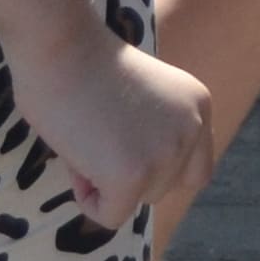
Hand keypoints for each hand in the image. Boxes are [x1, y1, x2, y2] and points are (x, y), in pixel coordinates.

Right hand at [22, 34, 216, 226]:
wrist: (61, 45)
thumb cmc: (83, 63)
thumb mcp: (143, 100)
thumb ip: (153, 132)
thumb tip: (138, 177)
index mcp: (197, 105)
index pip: (196, 169)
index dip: (159, 173)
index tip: (128, 157)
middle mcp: (193, 128)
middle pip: (163, 188)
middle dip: (126, 176)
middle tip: (95, 138)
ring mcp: (167, 153)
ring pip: (136, 201)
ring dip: (105, 184)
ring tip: (85, 141)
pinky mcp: (134, 175)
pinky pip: (110, 215)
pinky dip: (88, 200)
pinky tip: (77, 161)